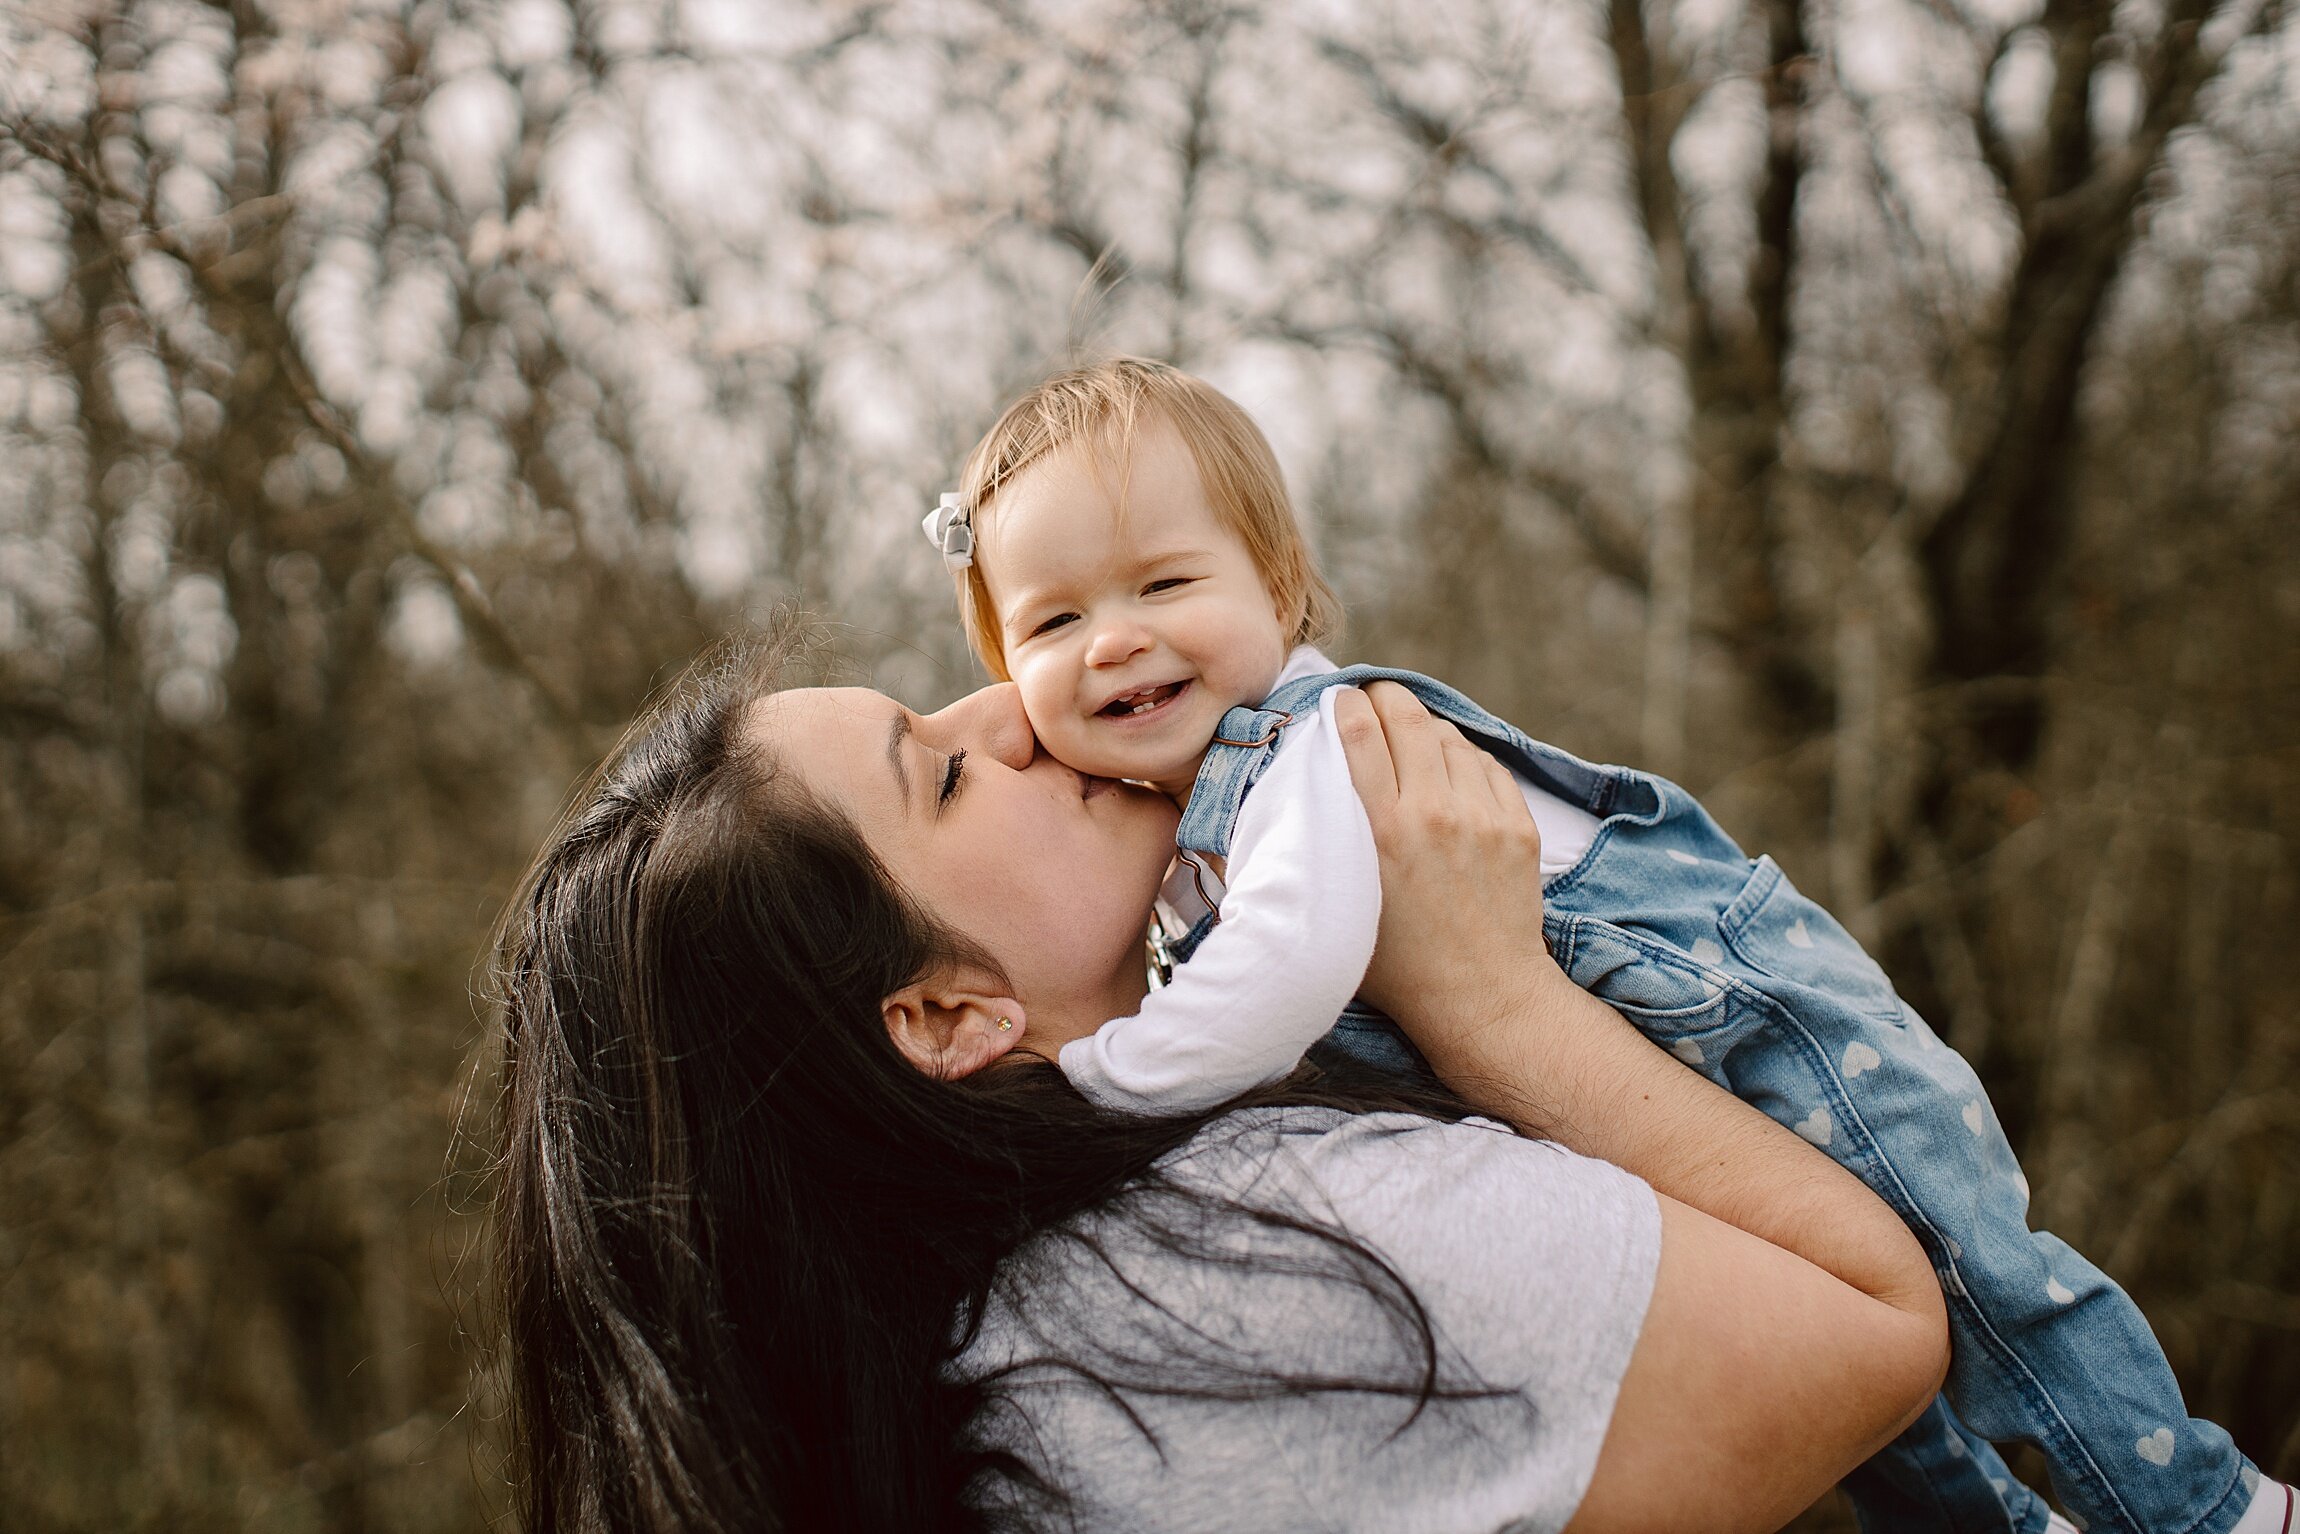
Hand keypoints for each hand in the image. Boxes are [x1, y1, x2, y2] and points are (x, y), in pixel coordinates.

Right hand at [1331, 682, 1564, 1043]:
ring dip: (1425, 729)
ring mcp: (1483, 817)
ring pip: (1449, 737)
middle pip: (1407, 716)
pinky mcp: (1518, 827)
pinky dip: (1464, 759)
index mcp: (1382, 831)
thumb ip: (1309, 858)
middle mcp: (1434, 814)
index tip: (1337, 703)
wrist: (1482, 998)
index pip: (1359, 732)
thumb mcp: (1336, 910)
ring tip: (1410, 739)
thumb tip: (1256, 826)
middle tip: (1372, 701)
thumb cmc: (1396, 968)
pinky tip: (1449, 771)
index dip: (1345, 705)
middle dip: (1385, 698)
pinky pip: (1487, 764)